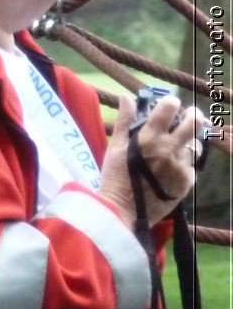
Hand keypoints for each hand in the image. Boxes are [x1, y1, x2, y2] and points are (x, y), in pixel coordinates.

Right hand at [97, 93, 204, 226]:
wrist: (123, 210)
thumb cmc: (115, 177)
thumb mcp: (115, 146)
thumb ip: (124, 121)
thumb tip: (126, 97)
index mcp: (148, 138)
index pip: (168, 109)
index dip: (170, 102)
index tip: (168, 103)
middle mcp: (168, 149)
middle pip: (193, 124)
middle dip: (193, 115)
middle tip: (189, 114)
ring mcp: (180, 166)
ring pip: (194, 146)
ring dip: (188, 142)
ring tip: (179, 145)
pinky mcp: (187, 182)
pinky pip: (191, 166)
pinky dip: (185, 163)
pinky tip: (173, 166)